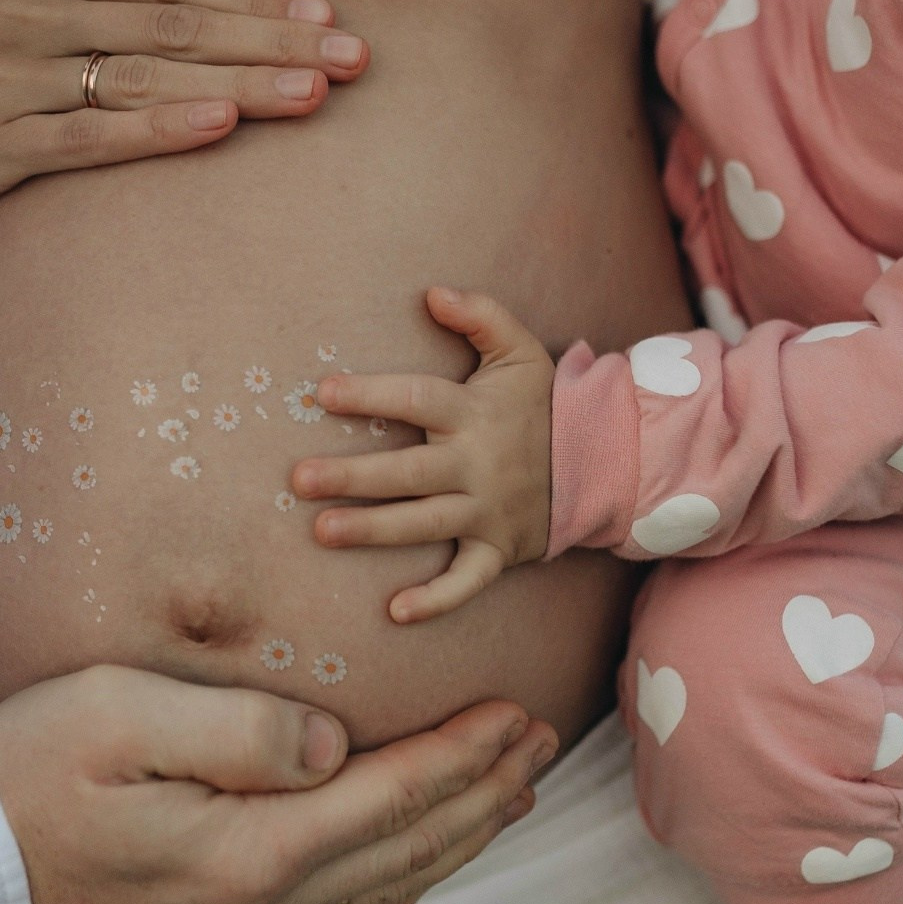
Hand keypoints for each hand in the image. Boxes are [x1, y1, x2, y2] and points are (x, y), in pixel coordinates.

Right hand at [0, 0, 369, 220]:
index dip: (251, 0)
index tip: (325, 16)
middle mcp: (21, 11)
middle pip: (171, 26)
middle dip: (269, 41)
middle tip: (350, 59)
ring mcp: (5, 78)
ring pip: (142, 78)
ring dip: (235, 86)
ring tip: (311, 93)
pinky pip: (88, 137)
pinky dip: (156, 128)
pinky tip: (218, 126)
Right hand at [0, 663, 554, 903]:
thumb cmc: (31, 775)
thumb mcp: (121, 720)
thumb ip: (238, 730)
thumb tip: (334, 746)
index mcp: (249, 850)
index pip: (390, 796)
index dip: (462, 753)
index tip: (515, 710)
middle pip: (406, 846)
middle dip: (482, 791)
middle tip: (540, 743)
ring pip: (387, 885)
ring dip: (457, 837)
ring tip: (509, 795)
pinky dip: (404, 874)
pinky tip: (420, 858)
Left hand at [293, 287, 553, 622]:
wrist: (602, 460)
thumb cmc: (542, 404)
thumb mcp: (519, 351)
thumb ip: (480, 315)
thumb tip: (432, 292)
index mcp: (473, 414)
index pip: (417, 400)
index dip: (372, 396)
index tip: (322, 393)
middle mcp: (476, 464)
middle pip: (408, 471)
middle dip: (354, 476)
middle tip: (299, 478)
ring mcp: (487, 511)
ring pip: (424, 524)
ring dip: (374, 530)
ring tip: (322, 532)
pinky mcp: (499, 549)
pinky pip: (468, 580)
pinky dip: (437, 600)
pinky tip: (396, 611)